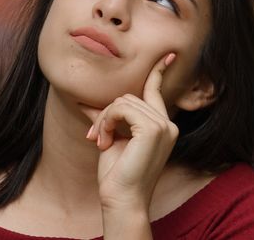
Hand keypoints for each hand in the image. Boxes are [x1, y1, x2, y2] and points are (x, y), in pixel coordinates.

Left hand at [85, 53, 178, 210]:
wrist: (122, 199)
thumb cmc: (118, 175)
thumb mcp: (112, 139)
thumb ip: (107, 118)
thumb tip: (85, 103)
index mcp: (162, 126)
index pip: (157, 92)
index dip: (159, 72)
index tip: (168, 55)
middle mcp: (168, 125)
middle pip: (129, 96)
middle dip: (107, 113)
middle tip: (97, 137)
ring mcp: (163, 126)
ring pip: (123, 101)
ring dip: (105, 119)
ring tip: (101, 142)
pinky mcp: (153, 129)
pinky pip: (121, 108)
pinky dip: (107, 121)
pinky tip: (105, 141)